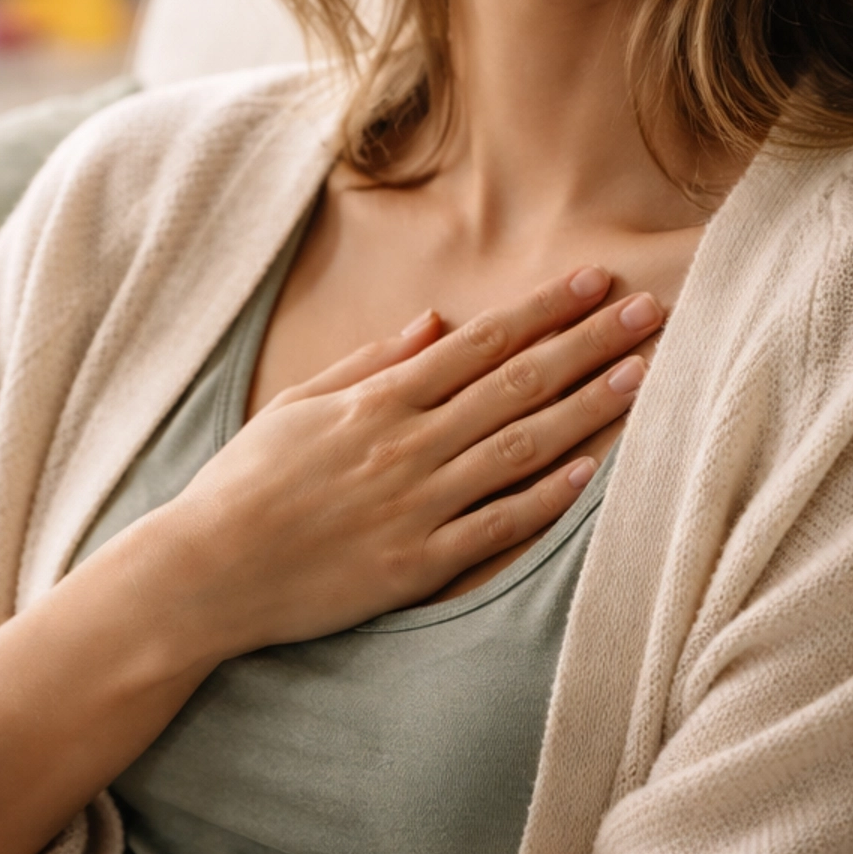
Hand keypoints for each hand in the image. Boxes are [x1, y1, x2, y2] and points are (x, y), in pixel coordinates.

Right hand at [152, 264, 660, 658]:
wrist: (204, 572)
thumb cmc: (244, 484)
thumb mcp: (297, 405)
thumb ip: (371, 364)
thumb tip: (436, 324)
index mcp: (379, 401)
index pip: (480, 343)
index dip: (543, 310)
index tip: (594, 280)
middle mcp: (407, 445)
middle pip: (516, 384)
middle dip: (587, 343)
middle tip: (648, 312)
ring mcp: (417, 506)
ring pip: (521, 447)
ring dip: (586, 408)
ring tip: (641, 376)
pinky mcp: (417, 565)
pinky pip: (496, 527)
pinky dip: (545, 499)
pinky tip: (591, 471)